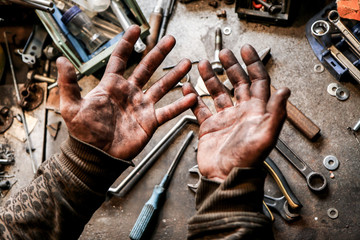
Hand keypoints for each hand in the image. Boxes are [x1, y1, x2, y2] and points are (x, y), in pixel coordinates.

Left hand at [57, 25, 196, 159]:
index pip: (121, 59)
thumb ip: (69, 84)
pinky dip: (179, 105)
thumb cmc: (83, 133)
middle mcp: (129, 93)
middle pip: (147, 68)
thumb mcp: (71, 107)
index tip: (135, 28)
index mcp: (111, 86)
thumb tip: (61, 61)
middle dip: (158, 53)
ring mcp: (141, 106)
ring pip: (161, 87)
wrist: (96, 156)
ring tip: (187, 63)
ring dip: (174, 75)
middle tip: (170, 40)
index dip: (127, 43)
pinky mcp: (149, 121)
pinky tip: (191, 97)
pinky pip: (168, 111)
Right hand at [182, 45, 289, 181]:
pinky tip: (188, 88)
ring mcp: (224, 118)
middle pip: (237, 82)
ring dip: (210, 77)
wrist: (225, 177)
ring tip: (203, 64)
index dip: (253, 64)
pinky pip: (200, 107)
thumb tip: (285, 91)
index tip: (246, 50)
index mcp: (256, 112)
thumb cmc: (246, 160)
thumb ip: (275, 113)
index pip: (257, 81)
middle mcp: (240, 112)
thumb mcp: (265, 136)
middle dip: (231, 66)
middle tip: (223, 53)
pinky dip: (193, 97)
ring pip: (217, 92)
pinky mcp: (209, 126)